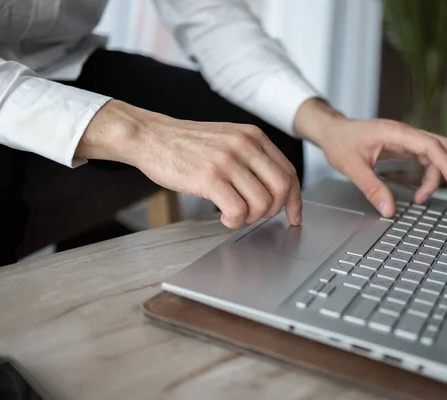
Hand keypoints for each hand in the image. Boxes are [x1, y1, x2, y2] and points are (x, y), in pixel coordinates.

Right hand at [77, 100, 301, 228]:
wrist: (151, 136)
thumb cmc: (187, 143)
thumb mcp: (228, 138)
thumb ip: (252, 157)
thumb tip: (276, 188)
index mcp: (253, 136)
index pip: (289, 172)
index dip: (296, 199)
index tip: (294, 215)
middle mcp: (245, 145)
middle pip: (282, 188)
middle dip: (275, 210)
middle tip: (258, 216)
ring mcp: (227, 161)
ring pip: (261, 202)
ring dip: (251, 217)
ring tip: (236, 215)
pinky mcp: (209, 178)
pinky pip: (237, 210)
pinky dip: (234, 221)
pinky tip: (224, 218)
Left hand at [294, 99, 446, 217]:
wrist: (332, 131)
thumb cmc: (340, 142)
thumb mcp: (352, 167)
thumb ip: (371, 188)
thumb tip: (388, 210)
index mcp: (395, 132)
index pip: (431, 146)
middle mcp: (404, 133)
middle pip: (441, 146)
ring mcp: (405, 139)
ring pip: (435, 153)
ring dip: (440, 173)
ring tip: (428, 198)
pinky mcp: (403, 146)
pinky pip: (425, 157)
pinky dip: (429, 173)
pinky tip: (422, 189)